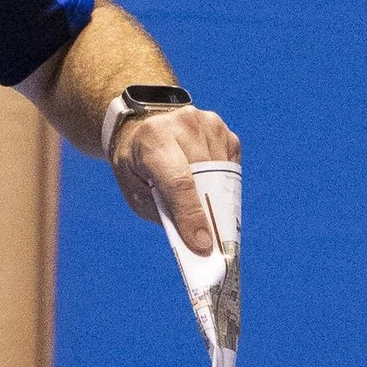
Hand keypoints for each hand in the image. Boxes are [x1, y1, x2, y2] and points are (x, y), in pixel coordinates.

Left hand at [111, 103, 240, 251]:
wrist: (141, 127)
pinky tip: (205, 181)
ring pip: (221, 171)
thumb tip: (198, 239)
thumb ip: (164, 213)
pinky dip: (221, 180)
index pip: (178, 182)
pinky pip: (229, 163)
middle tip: (212, 241)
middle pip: (205, 176)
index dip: (191, 215)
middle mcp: (181, 125)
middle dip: (209, 211)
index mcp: (152, 141)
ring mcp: (204, 122)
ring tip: (204, 208)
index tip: (203, 244)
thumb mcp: (137, 192)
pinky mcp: (220, 127)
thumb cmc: (137, 167)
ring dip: (216, 195)